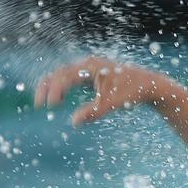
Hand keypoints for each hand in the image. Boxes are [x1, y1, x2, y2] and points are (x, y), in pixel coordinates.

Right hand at [33, 56, 162, 126]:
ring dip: (52, 86)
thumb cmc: (132, 91)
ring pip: (63, 75)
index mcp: (91, 66)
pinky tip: (57, 100)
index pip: (65, 76)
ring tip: (43, 102)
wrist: (148, 84)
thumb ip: (94, 112)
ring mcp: (89, 69)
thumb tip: (74, 122)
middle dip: (48, 87)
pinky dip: (61, 88)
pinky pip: (70, 79)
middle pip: (60, 72)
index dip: (55, 90)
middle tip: (39, 104)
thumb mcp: (114, 103)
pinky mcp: (91, 76)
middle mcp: (87, 64)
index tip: (49, 105)